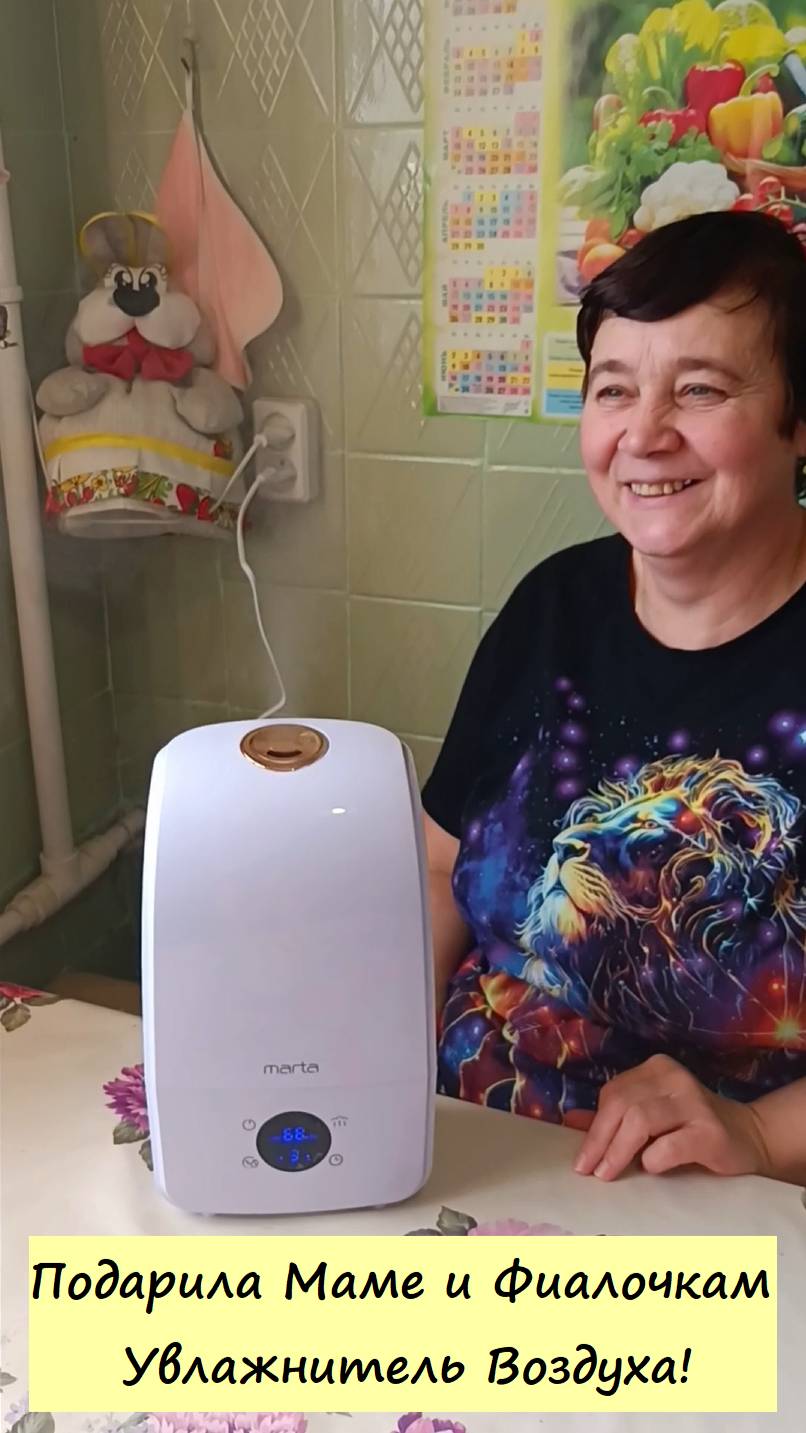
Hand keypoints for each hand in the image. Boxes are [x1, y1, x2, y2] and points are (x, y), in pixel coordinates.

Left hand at [573, 1054, 771, 1180]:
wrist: (748, 1138)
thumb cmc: (691, 1129)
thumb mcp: (652, 1118)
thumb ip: (616, 1118)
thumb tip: (572, 1122)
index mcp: (656, 1069)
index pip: (613, 1094)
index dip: (594, 1127)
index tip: (583, 1159)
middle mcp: (674, 1078)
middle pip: (621, 1104)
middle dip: (600, 1141)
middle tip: (590, 1171)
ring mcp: (695, 1102)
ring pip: (640, 1119)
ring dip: (618, 1150)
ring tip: (608, 1174)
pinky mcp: (711, 1131)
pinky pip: (671, 1144)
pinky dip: (654, 1158)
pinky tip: (651, 1167)